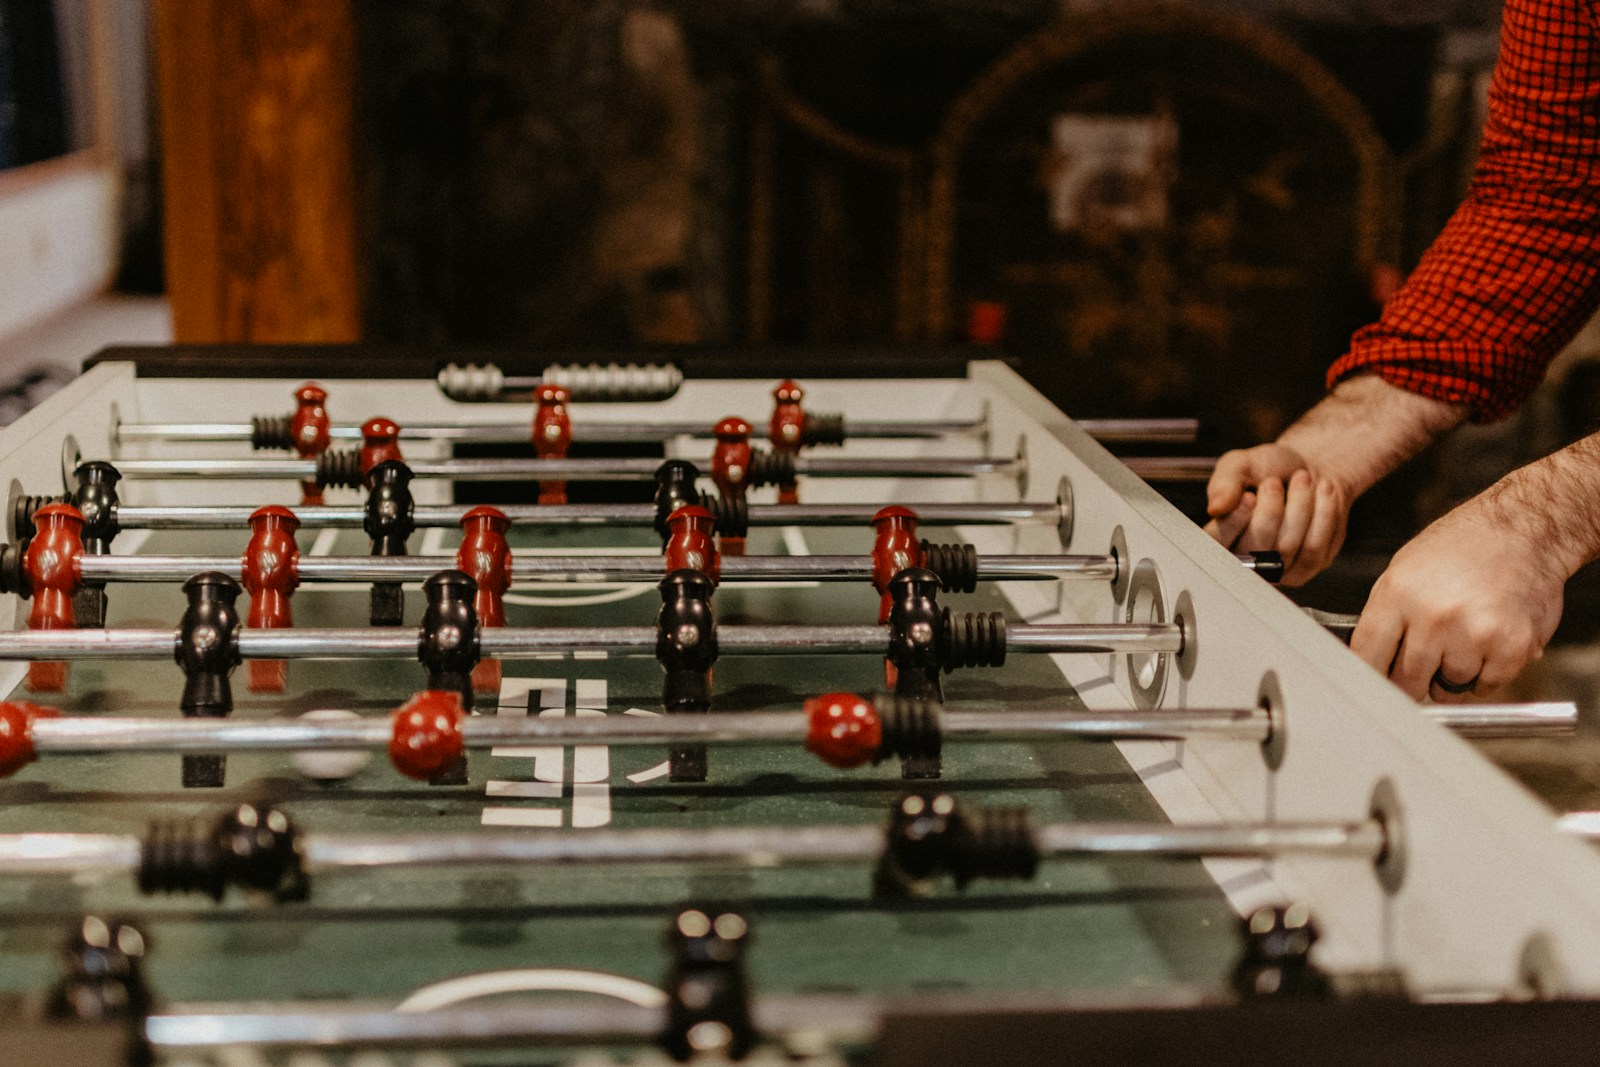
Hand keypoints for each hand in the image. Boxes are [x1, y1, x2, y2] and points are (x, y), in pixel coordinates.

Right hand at [1203, 443, 1350, 585]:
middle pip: (1256, 549)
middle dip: (1271, 508)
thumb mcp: (1240, 464)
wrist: (1312, 469)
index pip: (1217, 545)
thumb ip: (1225, 481)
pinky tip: (1323, 491)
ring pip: (1288, 547)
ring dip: (1300, 505)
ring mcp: (1274, 569)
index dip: (1234, 522)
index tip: (1249, 496)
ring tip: (1303, 478)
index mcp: (1218, 537)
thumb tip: (1216, 507)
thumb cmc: (1269, 468)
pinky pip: (1315, 548)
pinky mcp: (1306, 569)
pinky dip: (1324, 513)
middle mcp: (1243, 560)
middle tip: (1274, 481)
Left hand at [1350, 506, 1562, 702]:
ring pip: (1447, 688)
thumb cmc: (1462, 547)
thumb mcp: (1403, 570)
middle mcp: (1434, 617)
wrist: (1523, 530)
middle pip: (1406, 682)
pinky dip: (1485, 674)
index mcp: (1399, 595)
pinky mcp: (1512, 648)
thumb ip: (1384, 617)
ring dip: (1451, 674)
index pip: (1367, 657)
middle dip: (1411, 678)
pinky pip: (1485, 686)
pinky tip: (1486, 643)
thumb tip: (1367, 659)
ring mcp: (1474, 635)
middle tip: (1424, 659)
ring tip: (1462, 638)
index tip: (1376, 681)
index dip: (1371, 674)